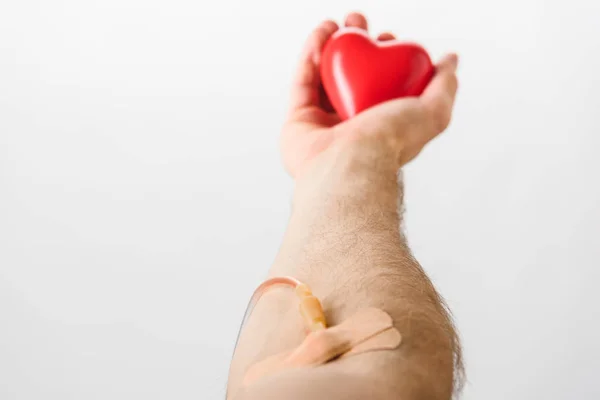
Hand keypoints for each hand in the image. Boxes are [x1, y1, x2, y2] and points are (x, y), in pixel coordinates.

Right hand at [280, 12, 458, 177]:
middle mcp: (353, 123)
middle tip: (358, 23)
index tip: (386, 37)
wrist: (351, 163)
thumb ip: (444, 85)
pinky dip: (310, 55)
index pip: (382, 83)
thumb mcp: (433, 111)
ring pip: (325, 76)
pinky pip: (303, 82)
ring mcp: (324, 122)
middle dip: (355, 45)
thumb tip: (450, 60)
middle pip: (351, 75)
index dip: (383, 55)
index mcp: (382, 122)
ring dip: (331, 45)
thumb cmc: (391, 141)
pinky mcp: (299, 120)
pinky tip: (322, 32)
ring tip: (337, 23)